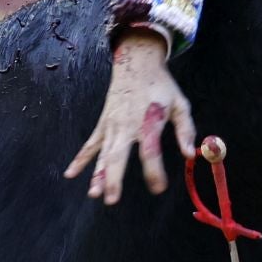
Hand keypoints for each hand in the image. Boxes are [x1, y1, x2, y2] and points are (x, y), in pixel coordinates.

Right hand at [64, 30, 196, 203]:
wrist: (136, 62)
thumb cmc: (161, 86)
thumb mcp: (180, 105)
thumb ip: (186, 131)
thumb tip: (191, 155)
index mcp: (147, 122)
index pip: (150, 152)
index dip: (154, 172)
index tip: (158, 187)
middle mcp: (127, 126)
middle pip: (118, 156)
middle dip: (114, 178)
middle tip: (112, 199)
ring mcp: (112, 126)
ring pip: (102, 154)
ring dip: (97, 174)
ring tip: (94, 194)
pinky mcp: (103, 124)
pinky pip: (90, 144)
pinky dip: (80, 159)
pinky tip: (70, 174)